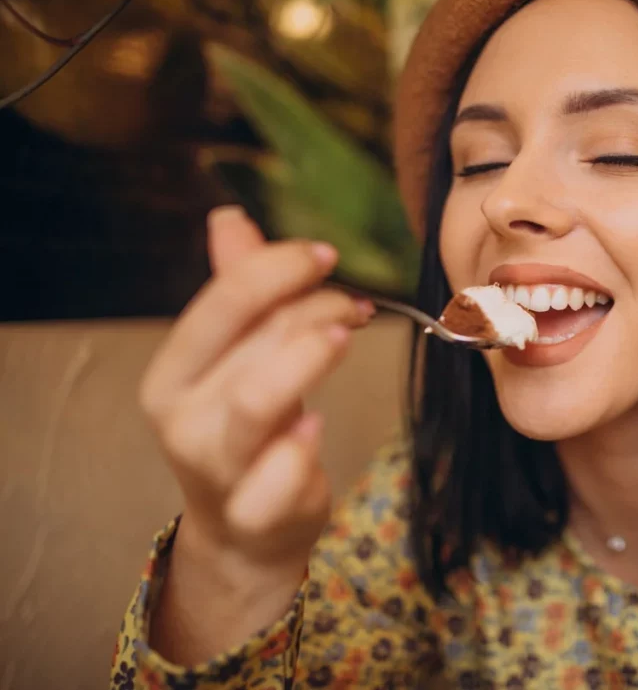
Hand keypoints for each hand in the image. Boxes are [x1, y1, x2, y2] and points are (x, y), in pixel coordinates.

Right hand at [139, 206, 373, 581]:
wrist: (244, 530)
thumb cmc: (247, 432)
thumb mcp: (237, 360)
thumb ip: (238, 293)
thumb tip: (229, 217)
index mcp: (173, 372)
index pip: (224, 300)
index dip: (280, 267)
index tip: (326, 254)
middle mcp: (182, 417)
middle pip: (257, 340)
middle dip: (317, 308)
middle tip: (355, 305)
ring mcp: (215, 468)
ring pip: (260, 398)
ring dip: (313, 357)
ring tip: (347, 337)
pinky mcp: (254, 512)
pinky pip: (281, 473)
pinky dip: (304, 446)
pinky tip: (317, 428)